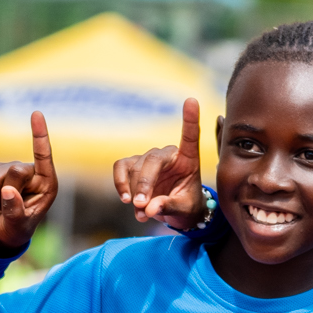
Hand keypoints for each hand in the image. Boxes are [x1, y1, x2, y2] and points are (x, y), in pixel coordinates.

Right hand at [0, 111, 59, 251]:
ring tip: (1, 206)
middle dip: (9, 192)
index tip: (36, 113)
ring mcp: (7, 170)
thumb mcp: (20, 226)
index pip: (44, 156)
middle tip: (10, 206)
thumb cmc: (17, 229)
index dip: (40, 135)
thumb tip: (9, 191)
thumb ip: (16, 211)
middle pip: (15, 171)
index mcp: (46, 183)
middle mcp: (29, 173)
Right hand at [114, 97, 206, 230]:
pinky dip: (120, 185)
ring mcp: (148, 158)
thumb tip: (148, 209)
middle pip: (152, 161)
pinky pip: (120, 169)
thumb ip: (169, 206)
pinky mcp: (133, 164)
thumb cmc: (186, 205)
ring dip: (134, 192)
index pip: (190, 136)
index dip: (190, 119)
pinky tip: (126, 199)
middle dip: (144, 184)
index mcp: (188, 159)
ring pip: (135, 169)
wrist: (175, 210)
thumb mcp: (185, 209)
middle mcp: (168, 154)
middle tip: (142, 205)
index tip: (192, 100)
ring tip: (141, 212)